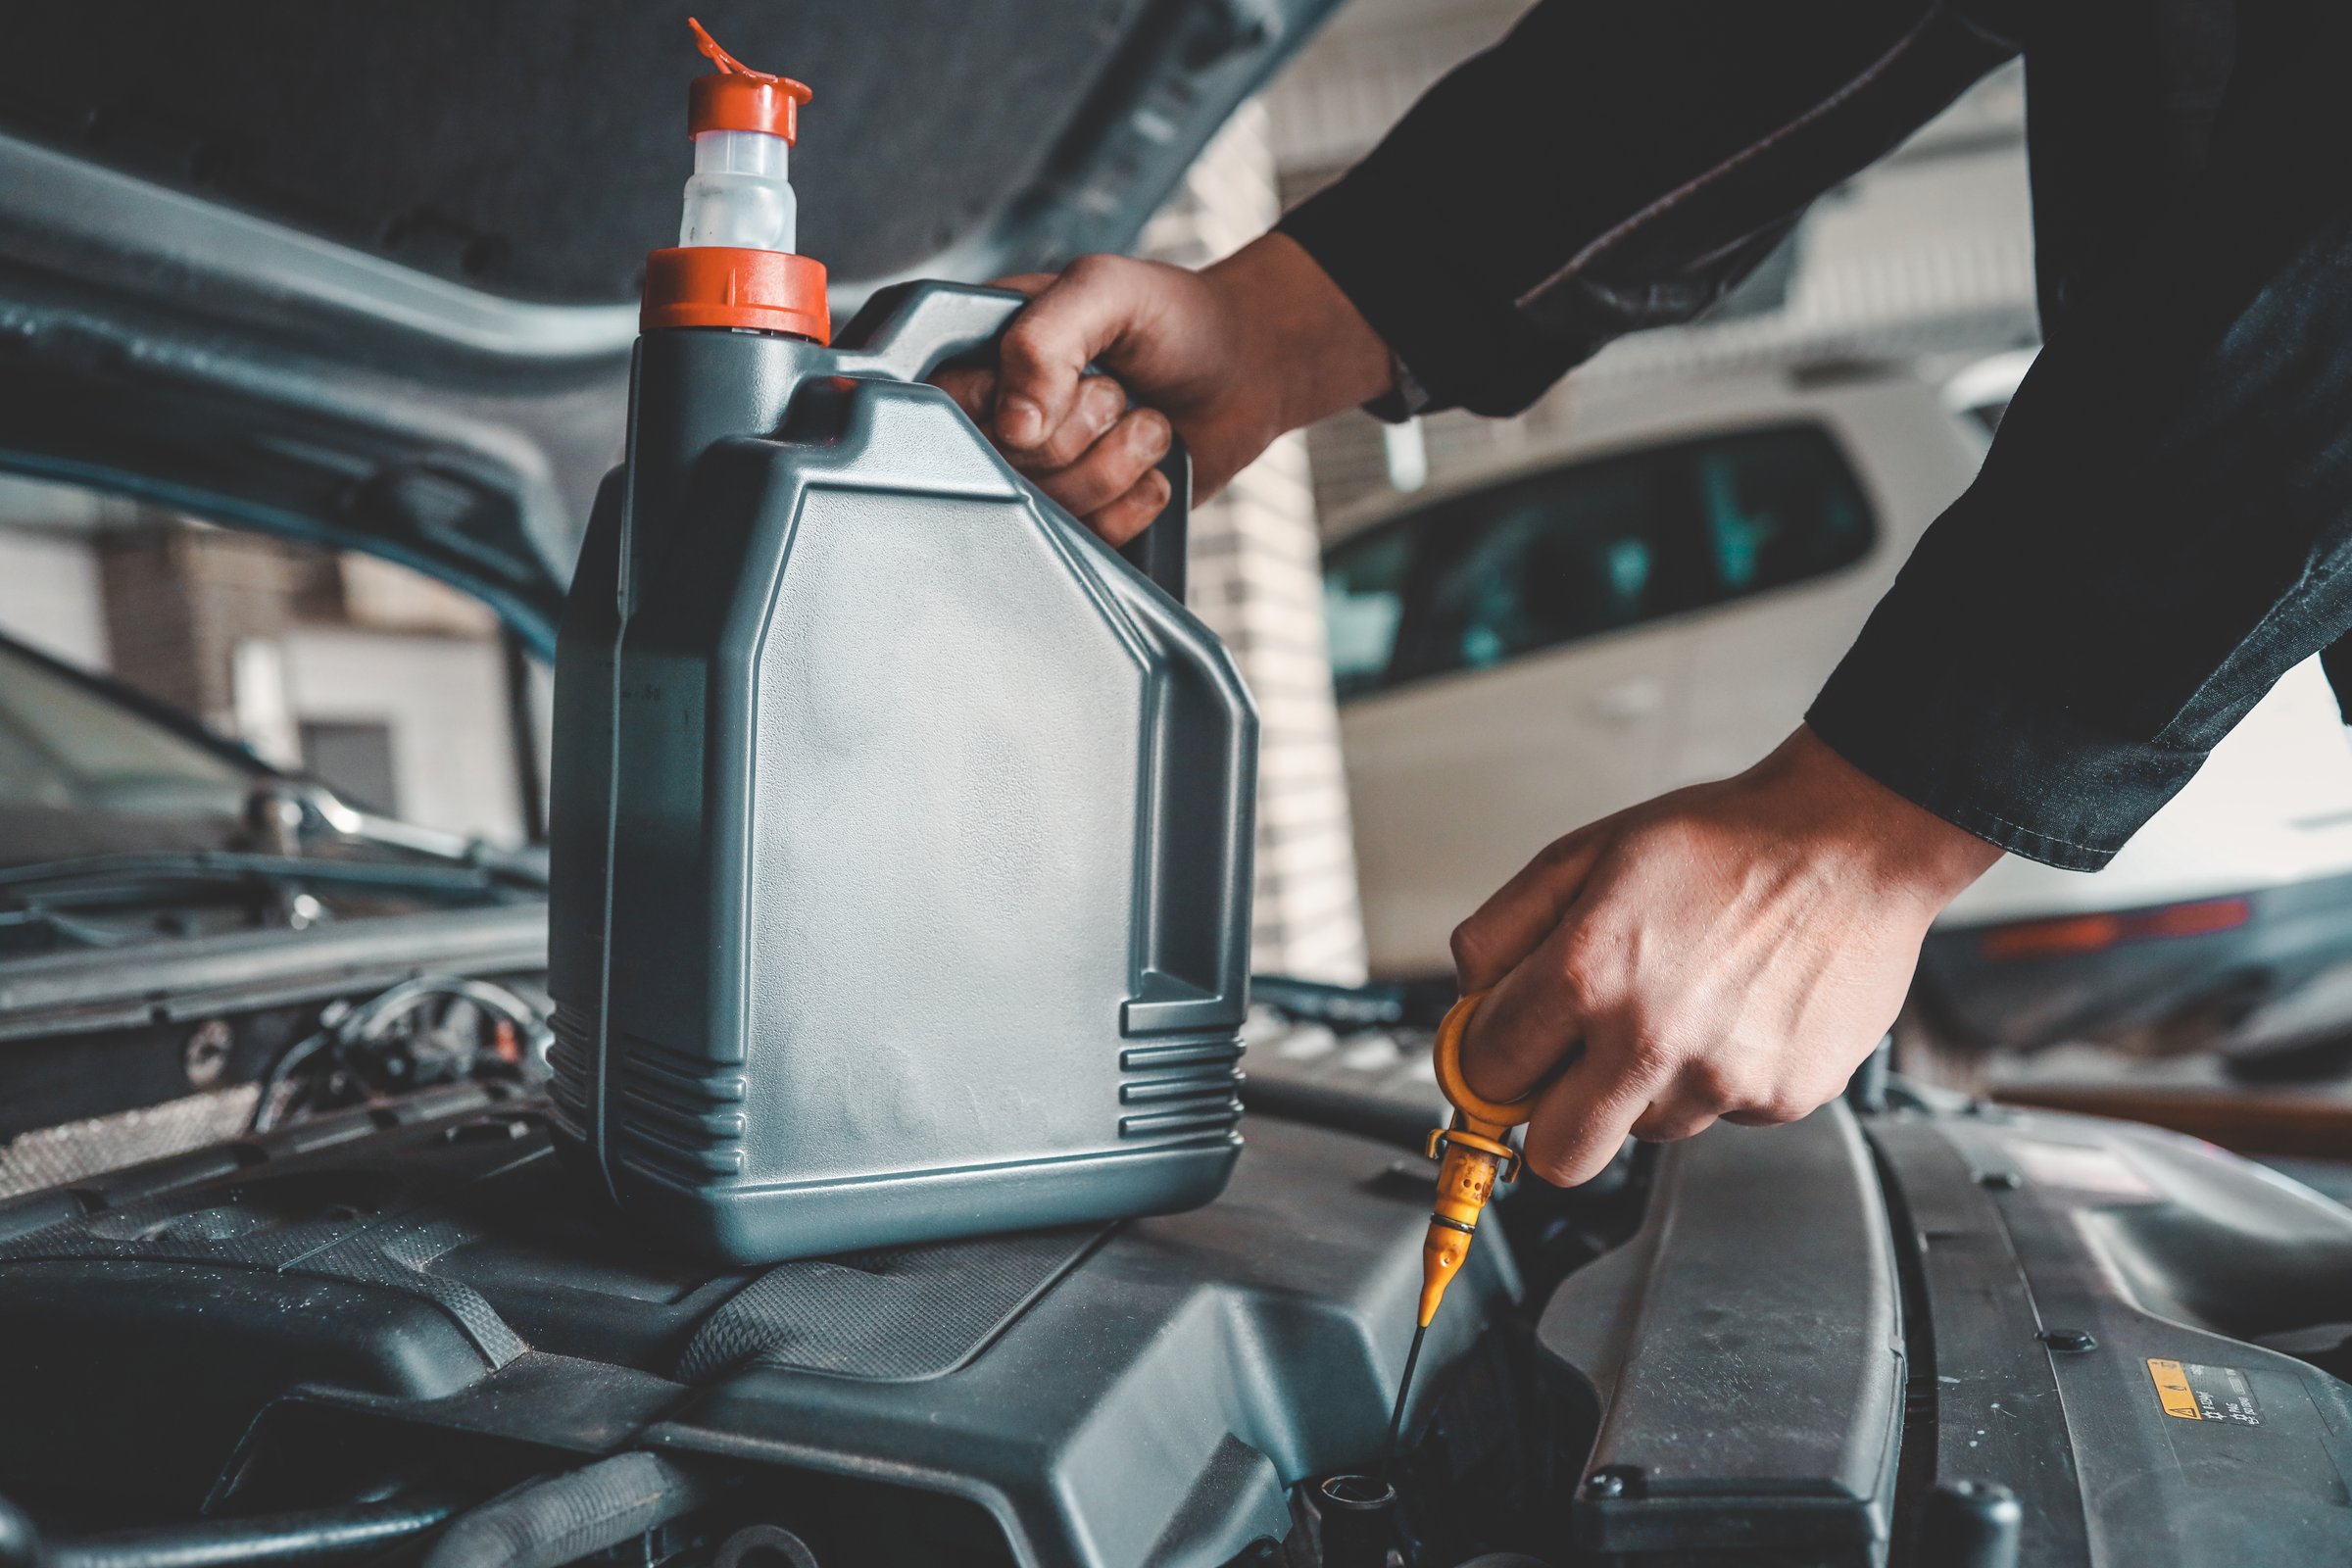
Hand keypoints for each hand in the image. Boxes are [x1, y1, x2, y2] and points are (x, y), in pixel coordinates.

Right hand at [932, 234, 1391, 543]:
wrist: (1248, 368)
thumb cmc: (1176, 319)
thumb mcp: (1106, 290)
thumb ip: (1045, 337)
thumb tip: (1014, 426)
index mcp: (987, 352)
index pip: (948, 406)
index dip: (1010, 405)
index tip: (1071, 378)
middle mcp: (1003, 416)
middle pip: (1002, 466)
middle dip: (1082, 429)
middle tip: (1118, 391)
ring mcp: (1043, 473)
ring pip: (1049, 508)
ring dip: (1118, 463)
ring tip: (1143, 420)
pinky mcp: (1085, 517)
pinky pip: (1090, 539)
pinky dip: (1136, 501)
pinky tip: (1151, 465)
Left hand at [1452, 727, 2000, 1184]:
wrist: (1853, 842)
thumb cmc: (1722, 843)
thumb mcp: (1583, 854)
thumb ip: (1502, 932)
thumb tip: (1468, 1001)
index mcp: (1587, 975)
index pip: (1486, 1076)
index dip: (1485, 1061)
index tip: (1501, 1052)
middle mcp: (1651, 1041)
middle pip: (1558, 1158)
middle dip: (1550, 1118)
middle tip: (1570, 1065)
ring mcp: (1721, 1081)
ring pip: (1642, 1132)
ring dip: (1641, 1087)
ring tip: (1679, 1006)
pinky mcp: (1782, 1100)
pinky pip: (1716, 1115)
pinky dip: (1711, 1077)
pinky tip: (1732, 1011)